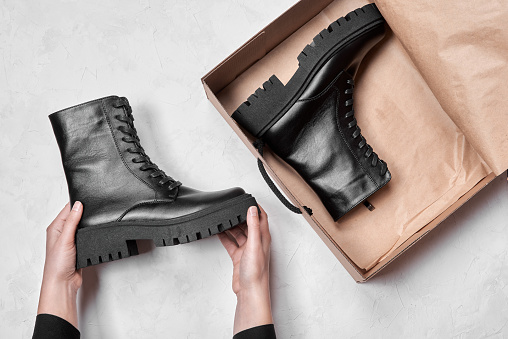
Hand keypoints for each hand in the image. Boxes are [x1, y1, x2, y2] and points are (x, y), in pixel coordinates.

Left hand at [37, 201, 82, 328]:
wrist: (63, 283)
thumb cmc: (57, 265)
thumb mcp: (65, 239)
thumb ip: (72, 221)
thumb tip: (78, 205)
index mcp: (55, 228)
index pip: (67, 209)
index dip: (77, 204)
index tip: (88, 200)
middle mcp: (62, 233)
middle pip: (75, 216)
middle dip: (84, 212)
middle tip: (93, 210)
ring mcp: (70, 240)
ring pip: (81, 225)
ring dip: (87, 224)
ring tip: (93, 221)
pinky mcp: (78, 247)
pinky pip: (86, 235)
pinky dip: (90, 233)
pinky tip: (93, 233)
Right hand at [218, 205, 272, 333]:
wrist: (249, 292)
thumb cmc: (256, 273)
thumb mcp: (254, 245)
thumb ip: (253, 226)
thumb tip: (252, 210)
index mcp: (263, 238)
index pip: (261, 217)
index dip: (255, 207)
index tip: (247, 198)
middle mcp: (256, 242)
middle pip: (248, 223)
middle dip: (240, 215)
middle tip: (230, 207)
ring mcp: (247, 249)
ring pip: (238, 232)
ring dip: (231, 226)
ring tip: (222, 218)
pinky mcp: (239, 257)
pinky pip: (231, 243)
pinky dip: (225, 237)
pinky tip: (219, 232)